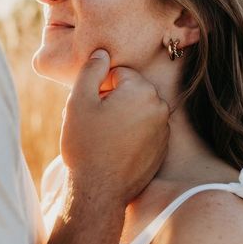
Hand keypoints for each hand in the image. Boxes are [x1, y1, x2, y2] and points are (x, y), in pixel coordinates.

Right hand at [61, 50, 169, 203]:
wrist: (100, 190)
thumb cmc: (86, 145)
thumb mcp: (79, 102)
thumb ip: (92, 70)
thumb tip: (103, 52)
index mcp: (141, 90)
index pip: (118, 73)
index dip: (99, 87)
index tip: (90, 107)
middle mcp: (159, 106)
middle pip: (131, 91)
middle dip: (112, 100)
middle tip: (94, 122)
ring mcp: (163, 129)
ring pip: (137, 110)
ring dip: (121, 117)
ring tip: (103, 137)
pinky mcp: (162, 148)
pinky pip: (144, 130)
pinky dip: (131, 135)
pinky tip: (115, 150)